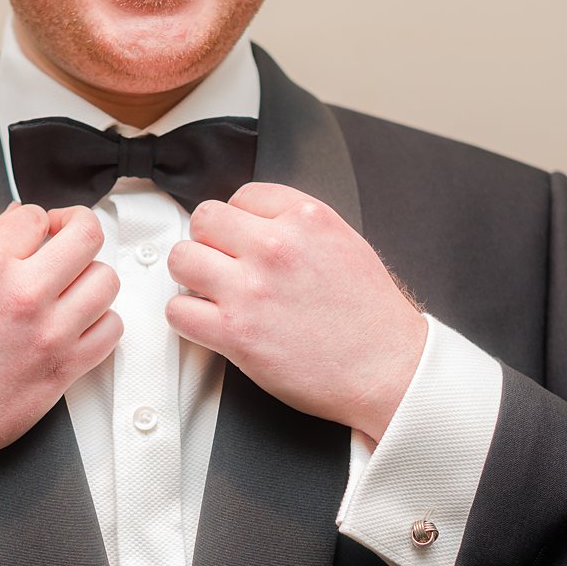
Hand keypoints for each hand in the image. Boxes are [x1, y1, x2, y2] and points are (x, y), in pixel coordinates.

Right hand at [0, 202, 120, 474]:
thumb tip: (19, 222)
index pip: (36, 216)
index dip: (38, 222)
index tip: (39, 233)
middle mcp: (21, 292)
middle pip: (86, 236)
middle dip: (78, 231)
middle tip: (69, 242)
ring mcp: (49, 331)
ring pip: (106, 280)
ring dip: (92, 277)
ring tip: (74, 287)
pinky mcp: (64, 367)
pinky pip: (111, 329)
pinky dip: (102, 321)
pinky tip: (81, 323)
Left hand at [165, 183, 425, 441]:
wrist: (389, 370)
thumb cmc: (372, 317)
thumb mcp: (345, 244)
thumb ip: (297, 226)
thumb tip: (256, 223)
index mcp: (307, 218)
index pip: (242, 195)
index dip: (239, 221)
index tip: (244, 240)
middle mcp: (276, 246)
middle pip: (204, 219)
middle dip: (210, 241)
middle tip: (222, 264)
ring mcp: (251, 289)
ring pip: (182, 259)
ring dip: (191, 276)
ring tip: (210, 291)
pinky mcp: (235, 333)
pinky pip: (177, 311)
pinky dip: (187, 317)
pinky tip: (209, 322)